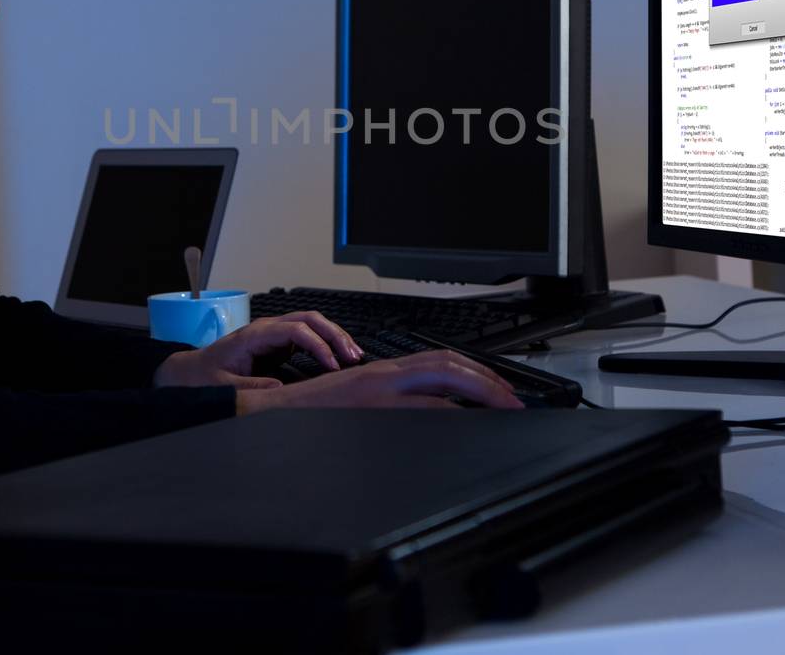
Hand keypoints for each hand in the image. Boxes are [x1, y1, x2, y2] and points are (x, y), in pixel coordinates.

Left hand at [152, 310, 363, 389]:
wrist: (192, 370)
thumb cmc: (205, 375)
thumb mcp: (223, 385)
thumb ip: (250, 387)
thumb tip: (279, 389)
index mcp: (255, 335)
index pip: (295, 329)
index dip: (317, 344)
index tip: (331, 365)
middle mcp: (267, 328)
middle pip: (309, 319)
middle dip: (334, 335)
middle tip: (353, 356)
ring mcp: (274, 333)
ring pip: (312, 324)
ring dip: (334, 336)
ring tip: (354, 355)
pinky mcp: (278, 342)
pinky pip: (308, 335)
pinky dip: (326, 343)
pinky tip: (338, 357)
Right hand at [235, 350, 524, 412]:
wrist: (269, 414)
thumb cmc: (311, 415)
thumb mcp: (360, 403)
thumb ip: (395, 405)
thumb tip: (434, 419)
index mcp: (384, 372)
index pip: (441, 361)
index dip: (476, 373)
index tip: (500, 390)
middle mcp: (385, 375)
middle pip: (449, 364)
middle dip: (489, 380)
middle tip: (514, 400)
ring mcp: (378, 391)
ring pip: (442, 379)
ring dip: (480, 391)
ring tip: (504, 408)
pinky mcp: (370, 408)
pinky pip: (422, 407)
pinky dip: (451, 412)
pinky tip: (467, 423)